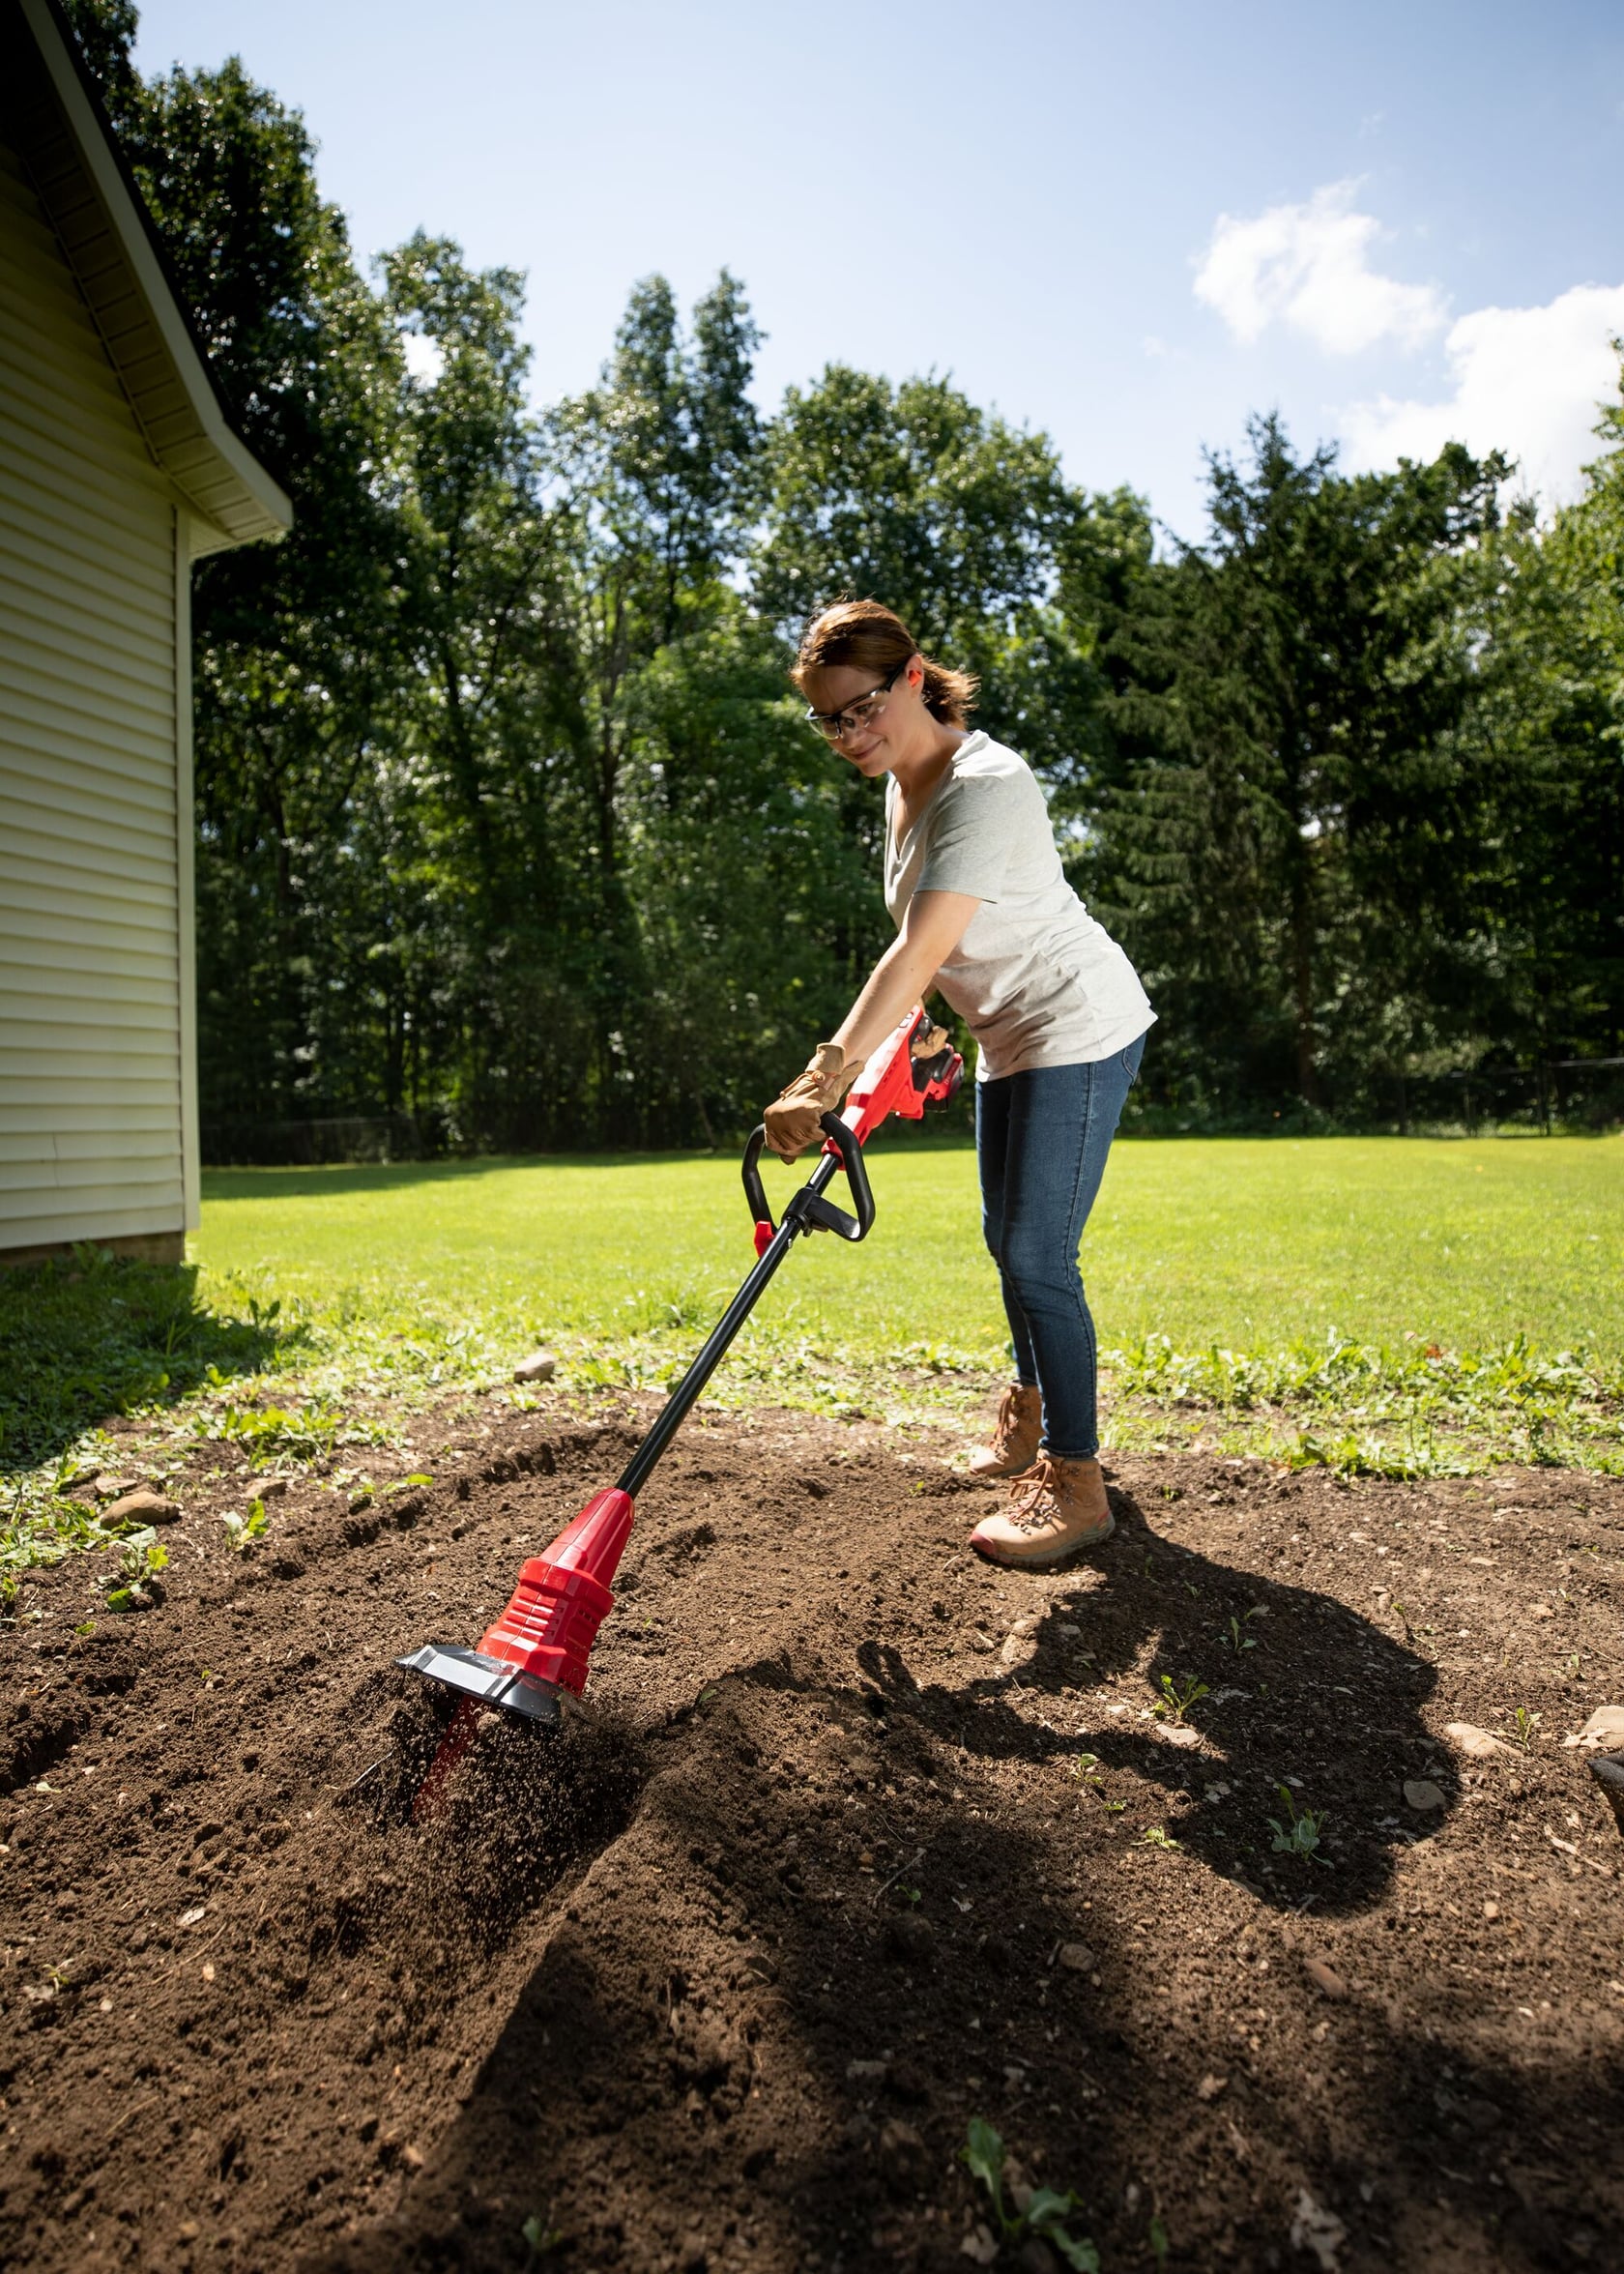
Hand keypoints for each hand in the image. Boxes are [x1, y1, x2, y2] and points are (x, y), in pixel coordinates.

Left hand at [763, 1044, 857, 1160]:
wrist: (821, 1080)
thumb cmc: (808, 1099)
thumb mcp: (791, 1118)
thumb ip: (785, 1137)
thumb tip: (787, 1161)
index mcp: (770, 1116)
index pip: (773, 1145)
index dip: (786, 1148)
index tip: (796, 1141)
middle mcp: (776, 1117)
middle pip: (789, 1147)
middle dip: (802, 1141)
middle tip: (808, 1125)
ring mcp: (791, 1118)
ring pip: (804, 1143)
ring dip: (813, 1135)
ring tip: (814, 1119)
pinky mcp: (808, 1119)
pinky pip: (817, 1136)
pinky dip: (822, 1132)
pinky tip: (820, 1119)